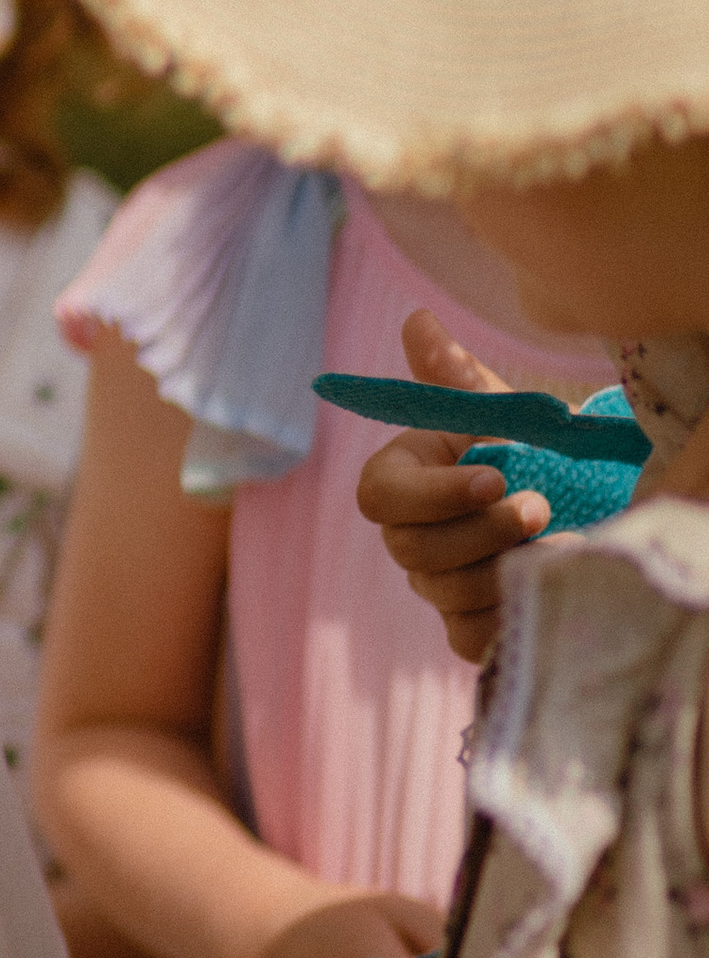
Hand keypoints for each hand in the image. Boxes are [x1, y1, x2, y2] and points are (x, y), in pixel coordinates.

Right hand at [354, 307, 550, 665]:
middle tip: (544, 508)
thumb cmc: (531, 454)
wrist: (579, 507)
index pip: (378, 495)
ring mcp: (434, 586)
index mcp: (403, 479)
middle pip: (413, 549)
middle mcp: (408, 536)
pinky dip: (512, 613)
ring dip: (509, 569)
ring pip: (447, 593)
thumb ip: (456, 378)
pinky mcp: (466, 628)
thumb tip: (417, 320)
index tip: (494, 475)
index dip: (432, 494)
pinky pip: (472, 636)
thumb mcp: (501, 413)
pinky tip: (550, 585)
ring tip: (567, 546)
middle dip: (481, 531)